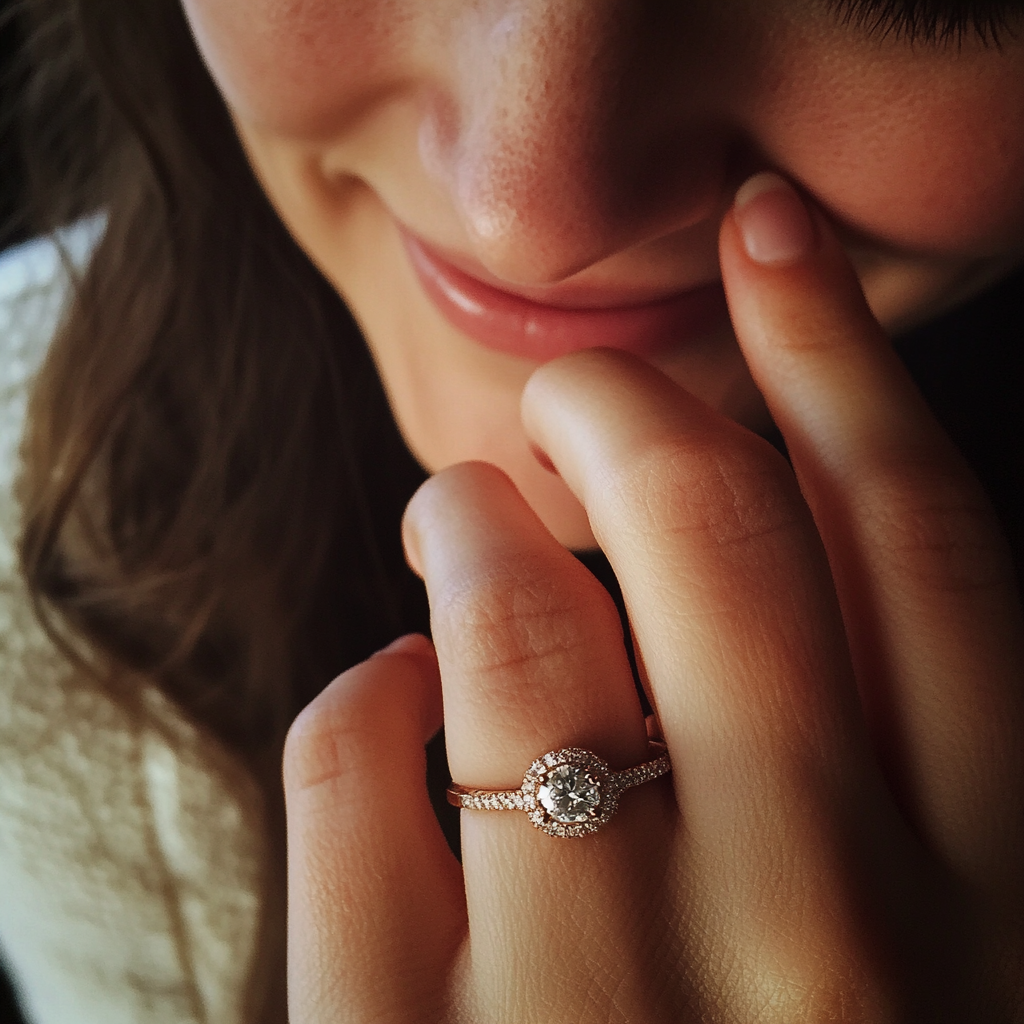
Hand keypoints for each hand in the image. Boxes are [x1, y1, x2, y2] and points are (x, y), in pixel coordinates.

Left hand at [283, 174, 1023, 1021]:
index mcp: (975, 913)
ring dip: (477, 524)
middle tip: (579, 382)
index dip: (842, 363)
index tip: (770, 244)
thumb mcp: (909, 952)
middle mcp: (820, 944)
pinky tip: (382, 703)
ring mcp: (603, 1011)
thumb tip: (766, 543)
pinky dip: (360, 698)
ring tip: (459, 507)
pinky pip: (356, 767)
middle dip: (637, 401)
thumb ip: (872, 765)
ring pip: (519, 619)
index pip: (924, 548)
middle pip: (719, 534)